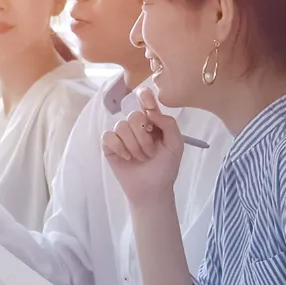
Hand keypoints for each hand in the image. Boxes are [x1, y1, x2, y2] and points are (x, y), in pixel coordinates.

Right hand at [103, 88, 184, 208]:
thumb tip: (151, 111)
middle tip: (150, 152)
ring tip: (140, 158)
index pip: (144, 99)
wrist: (152, 188)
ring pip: (121, 126)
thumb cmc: (165, 167)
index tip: (149, 107)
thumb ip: (169, 124)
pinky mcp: (109, 145)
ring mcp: (121, 134)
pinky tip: (127, 157)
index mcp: (152, 121)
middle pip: (133, 115)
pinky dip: (120, 147)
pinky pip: (109, 137)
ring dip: (134, 145)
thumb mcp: (176, 145)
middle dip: (143, 137)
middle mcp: (136, 125)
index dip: (144, 96)